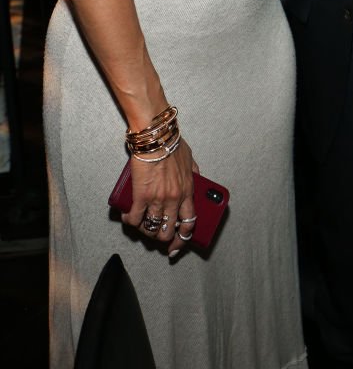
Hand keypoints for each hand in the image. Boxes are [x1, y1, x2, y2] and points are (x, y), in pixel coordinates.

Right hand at [122, 138, 197, 256]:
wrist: (156, 136)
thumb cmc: (171, 143)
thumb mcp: (190, 159)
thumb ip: (194, 172)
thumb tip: (196, 180)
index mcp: (188, 191)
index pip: (189, 223)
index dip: (182, 239)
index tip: (176, 245)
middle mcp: (175, 199)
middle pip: (169, 231)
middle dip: (161, 238)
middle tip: (155, 236)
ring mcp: (158, 200)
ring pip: (151, 229)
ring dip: (145, 230)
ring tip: (140, 225)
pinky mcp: (141, 196)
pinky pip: (134, 219)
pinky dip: (130, 222)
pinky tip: (127, 217)